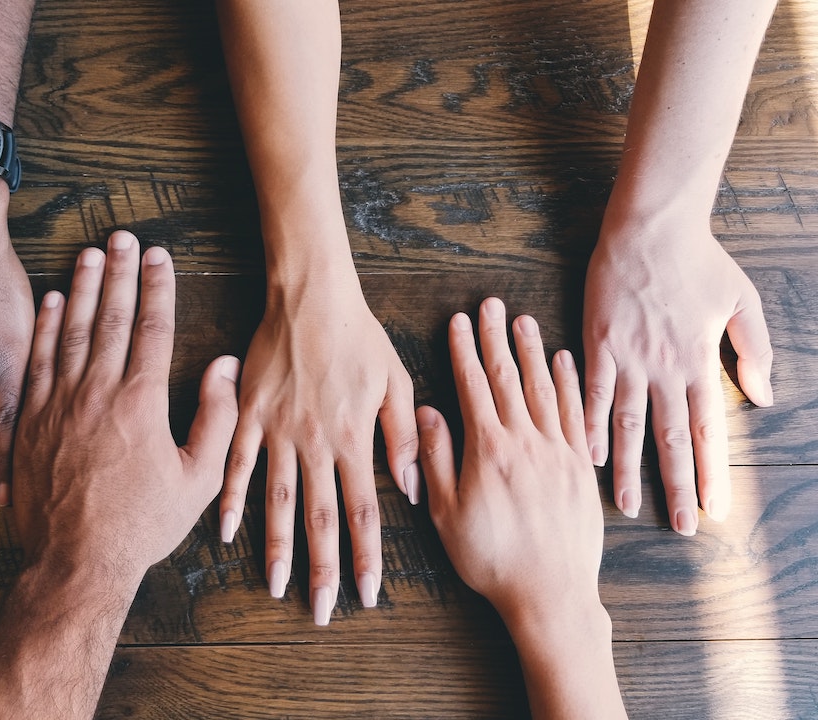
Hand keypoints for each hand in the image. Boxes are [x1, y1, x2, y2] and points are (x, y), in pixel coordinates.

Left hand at [12, 233, 240, 578]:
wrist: (75, 562)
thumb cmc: (141, 524)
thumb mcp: (198, 479)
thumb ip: (217, 418)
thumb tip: (223, 367)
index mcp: (141, 402)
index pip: (151, 328)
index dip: (157, 287)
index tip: (160, 256)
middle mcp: (97, 393)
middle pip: (110, 318)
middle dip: (119, 272)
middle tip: (123, 237)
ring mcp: (58, 404)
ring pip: (71, 331)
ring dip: (82, 288)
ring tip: (90, 253)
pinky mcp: (29, 421)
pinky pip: (37, 361)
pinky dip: (45, 328)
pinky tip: (52, 301)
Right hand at [219, 278, 418, 624]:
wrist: (310, 296)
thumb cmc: (359, 336)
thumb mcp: (396, 381)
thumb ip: (402, 438)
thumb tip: (412, 489)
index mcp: (353, 438)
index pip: (363, 512)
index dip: (366, 557)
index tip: (367, 594)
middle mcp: (315, 443)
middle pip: (320, 518)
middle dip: (323, 569)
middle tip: (322, 611)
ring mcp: (278, 430)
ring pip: (277, 500)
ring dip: (277, 547)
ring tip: (276, 586)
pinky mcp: (249, 414)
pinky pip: (237, 464)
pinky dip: (231, 499)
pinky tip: (225, 531)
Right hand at [417, 296, 625, 719]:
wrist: (551, 594)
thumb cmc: (491, 559)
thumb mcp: (446, 514)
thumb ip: (435, 459)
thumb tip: (427, 412)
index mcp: (489, 450)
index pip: (474, 386)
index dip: (464, 350)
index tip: (459, 321)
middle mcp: (526, 442)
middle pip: (509, 378)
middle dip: (497, 338)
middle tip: (492, 304)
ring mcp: (558, 452)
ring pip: (544, 389)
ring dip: (532, 352)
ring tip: (524, 321)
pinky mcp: (581, 467)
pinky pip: (576, 414)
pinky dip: (570, 384)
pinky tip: (564, 362)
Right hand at [583, 217, 772, 534]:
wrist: (650, 228)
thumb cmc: (699, 261)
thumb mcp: (743, 301)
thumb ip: (754, 351)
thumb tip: (764, 398)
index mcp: (699, 362)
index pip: (707, 429)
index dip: (711, 472)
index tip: (716, 509)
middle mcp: (664, 368)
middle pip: (670, 438)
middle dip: (676, 486)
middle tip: (680, 526)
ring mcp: (628, 358)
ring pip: (629, 424)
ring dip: (628, 469)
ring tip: (625, 506)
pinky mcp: (598, 344)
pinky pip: (593, 393)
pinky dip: (590, 425)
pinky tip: (588, 455)